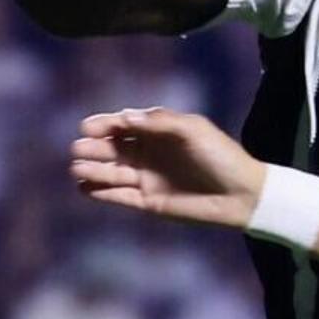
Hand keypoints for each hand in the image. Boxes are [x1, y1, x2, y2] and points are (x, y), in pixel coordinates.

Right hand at [70, 108, 265, 229]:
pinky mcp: (148, 201)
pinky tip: (85, 187)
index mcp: (157, 132)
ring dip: (92, 170)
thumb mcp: (192, 129)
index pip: (123, 125)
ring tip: (77, 167)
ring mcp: (146, 178)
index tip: (87, 127)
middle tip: (78, 148)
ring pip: (112, 172)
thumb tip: (125, 117)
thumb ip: (160, 122)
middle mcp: (148, 153)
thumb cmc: (220, 156)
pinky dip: (102, 192)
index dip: (103, 125)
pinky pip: (119, 196)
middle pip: (112, 148)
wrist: (241, 194)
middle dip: (93, 148)